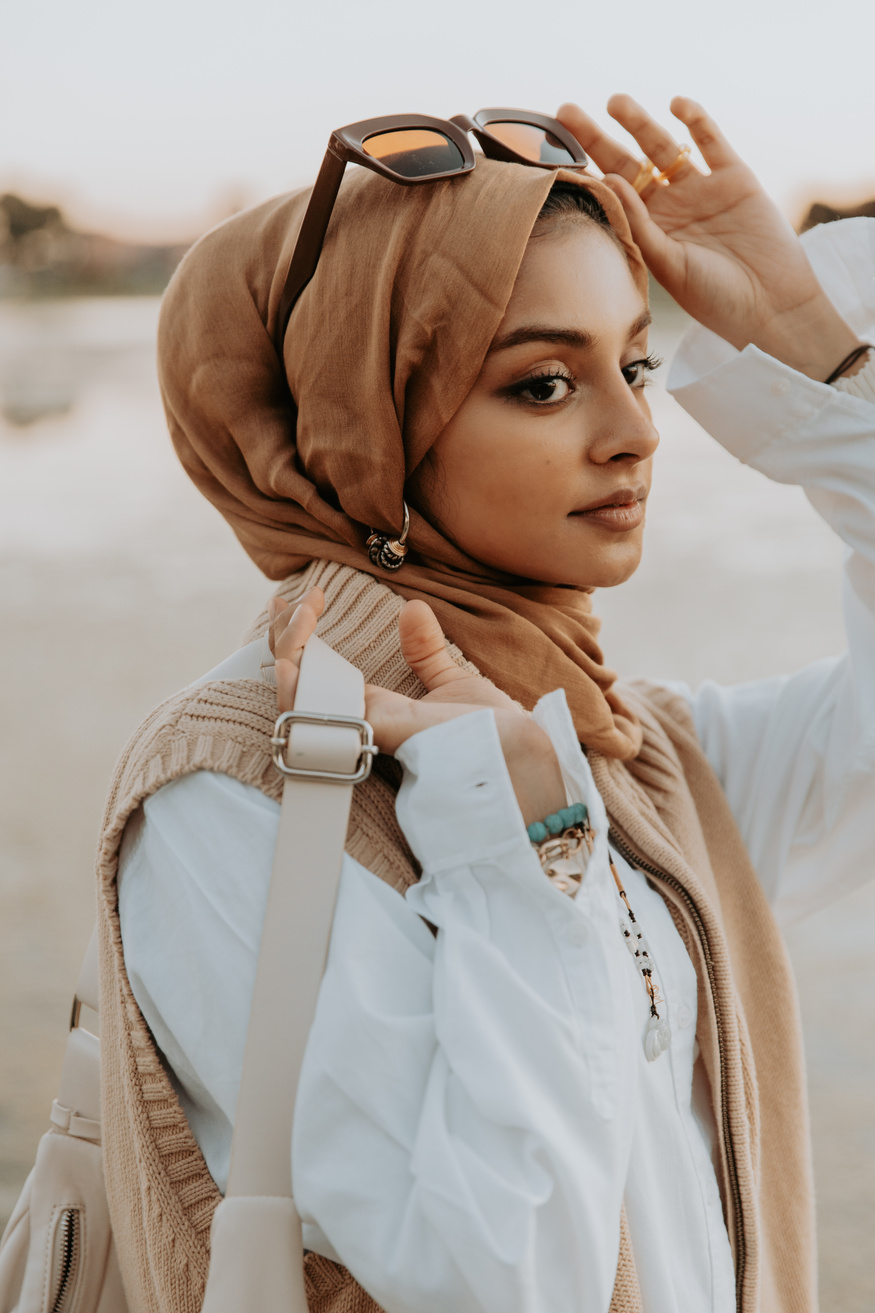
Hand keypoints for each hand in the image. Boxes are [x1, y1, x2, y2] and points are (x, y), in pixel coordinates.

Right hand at [270, 589, 565, 827]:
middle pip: (299, 683)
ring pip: (296, 699)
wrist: (521, 766)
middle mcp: (362, 723)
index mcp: (378, 709)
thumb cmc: (493, 741)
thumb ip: (427, 653)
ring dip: (288, 652)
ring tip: (298, 617)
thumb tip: (412, 608)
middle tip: (294, 603)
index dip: (303, 635)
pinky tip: (290, 662)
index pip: (321, 672)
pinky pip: (317, 719)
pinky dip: (296, 689)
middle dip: (285, 637)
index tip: (311, 596)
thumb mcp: (457, 686)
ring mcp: (364, 733)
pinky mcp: (376, 738)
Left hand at [558, 95, 863, 380]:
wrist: (769, 305)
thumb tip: (606, 178)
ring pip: (664, 148)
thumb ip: (638, 222)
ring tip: (615, 102)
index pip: (608, 195)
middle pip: (627, 163)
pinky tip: (676, 104)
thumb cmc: (713, 298)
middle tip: (567, 112)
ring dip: (640, 123)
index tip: (552, 151)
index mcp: (648, 232)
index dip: (584, 171)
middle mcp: (671, 208)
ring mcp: (702, 191)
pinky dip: (696, 121)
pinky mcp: (735, 179)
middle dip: (597, 137)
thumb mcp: (666, 263)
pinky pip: (711, 142)